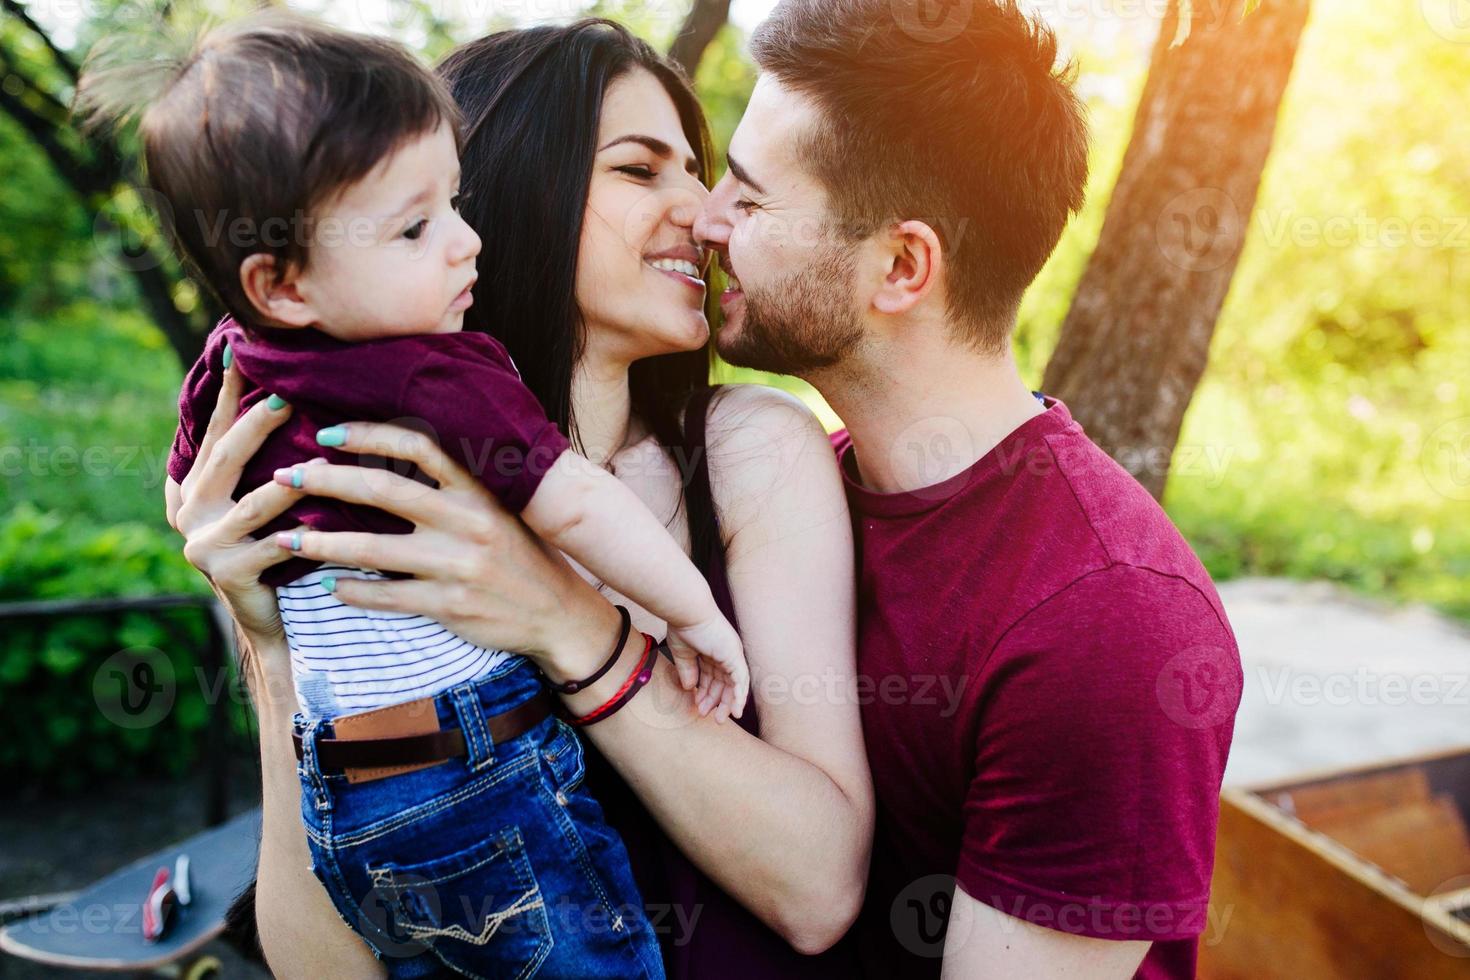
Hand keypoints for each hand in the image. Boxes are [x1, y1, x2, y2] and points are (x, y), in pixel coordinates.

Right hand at [168, 361, 310, 670]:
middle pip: (226, 458)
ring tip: (315, 461)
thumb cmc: (277, 552)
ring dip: (288, 481)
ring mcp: (205, 545)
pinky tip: (324, 522)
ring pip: (254, 504)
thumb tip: (290, 394)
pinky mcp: (229, 574)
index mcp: (197, 489)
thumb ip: (264, 461)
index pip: (215, 433)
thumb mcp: (264, 504)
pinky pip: (272, 548)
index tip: (238, 352)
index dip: (227, 395)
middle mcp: (191, 513)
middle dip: (255, 425)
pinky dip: (299, 534)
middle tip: (284, 397)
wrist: (274, 622)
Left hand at [268, 421, 615, 671]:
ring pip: (373, 548)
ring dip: (322, 542)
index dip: (367, 434)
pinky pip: (387, 596)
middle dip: (326, 479)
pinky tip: (329, 586)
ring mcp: (457, 565)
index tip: (326, 433)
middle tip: (285, 476)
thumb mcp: (502, 509)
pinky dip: (353, 591)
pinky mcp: (450, 605)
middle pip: (382, 489)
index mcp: (480, 489)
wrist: (559, 614)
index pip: (417, 445)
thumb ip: (459, 484)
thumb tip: (397, 456)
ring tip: (286, 538)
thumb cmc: (523, 555)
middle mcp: (467, 521)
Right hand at [666, 616, 748, 721]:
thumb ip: (687, 670)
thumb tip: (689, 688)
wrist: (688, 612)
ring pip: (734, 685)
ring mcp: (732, 654)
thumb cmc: (683, 626)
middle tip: (707, 716)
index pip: (712, 677)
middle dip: (716, 701)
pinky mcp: (735, 656)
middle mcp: (726, 654)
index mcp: (713, 651)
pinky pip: (741, 680)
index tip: (696, 704)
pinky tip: (735, 711)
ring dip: (727, 703)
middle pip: (724, 683)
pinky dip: (739, 696)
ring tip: (718, 719)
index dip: (705, 692)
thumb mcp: (683, 653)